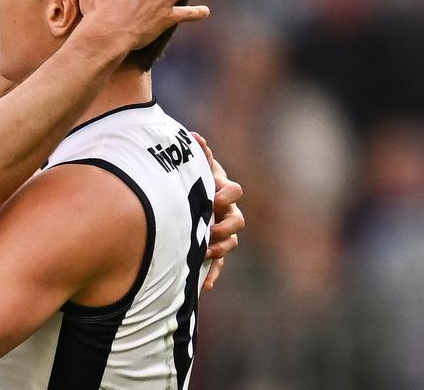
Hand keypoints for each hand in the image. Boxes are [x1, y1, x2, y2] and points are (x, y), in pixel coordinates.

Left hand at [193, 132, 243, 290]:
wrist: (186, 194)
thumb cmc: (192, 178)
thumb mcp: (195, 166)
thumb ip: (198, 155)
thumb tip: (196, 137)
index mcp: (222, 190)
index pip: (234, 191)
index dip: (226, 195)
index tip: (214, 198)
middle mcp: (227, 211)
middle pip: (237, 221)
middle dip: (226, 226)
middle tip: (211, 230)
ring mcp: (222, 230)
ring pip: (230, 243)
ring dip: (220, 249)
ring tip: (205, 253)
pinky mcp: (213, 248)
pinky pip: (217, 263)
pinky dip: (212, 274)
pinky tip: (205, 286)